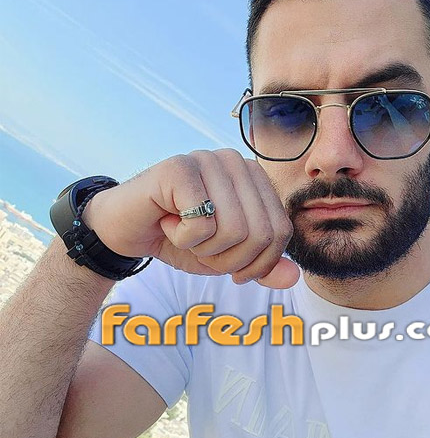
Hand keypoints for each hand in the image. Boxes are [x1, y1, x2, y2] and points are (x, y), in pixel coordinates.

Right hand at [81, 150, 298, 288]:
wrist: (127, 229)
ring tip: (185, 233)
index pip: (281, 231)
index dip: (258, 264)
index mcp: (255, 179)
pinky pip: (201, 224)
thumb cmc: (180, 238)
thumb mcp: (226, 258)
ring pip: (234, 231)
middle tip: (202, 249)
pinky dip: (183, 238)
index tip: (230, 268)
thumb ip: (261, 266)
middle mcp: (237, 163)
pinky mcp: (180, 168)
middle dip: (229, 260)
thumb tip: (293, 277)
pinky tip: (168, 222)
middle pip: (260, 234)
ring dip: (205, 250)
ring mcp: (209, 160)